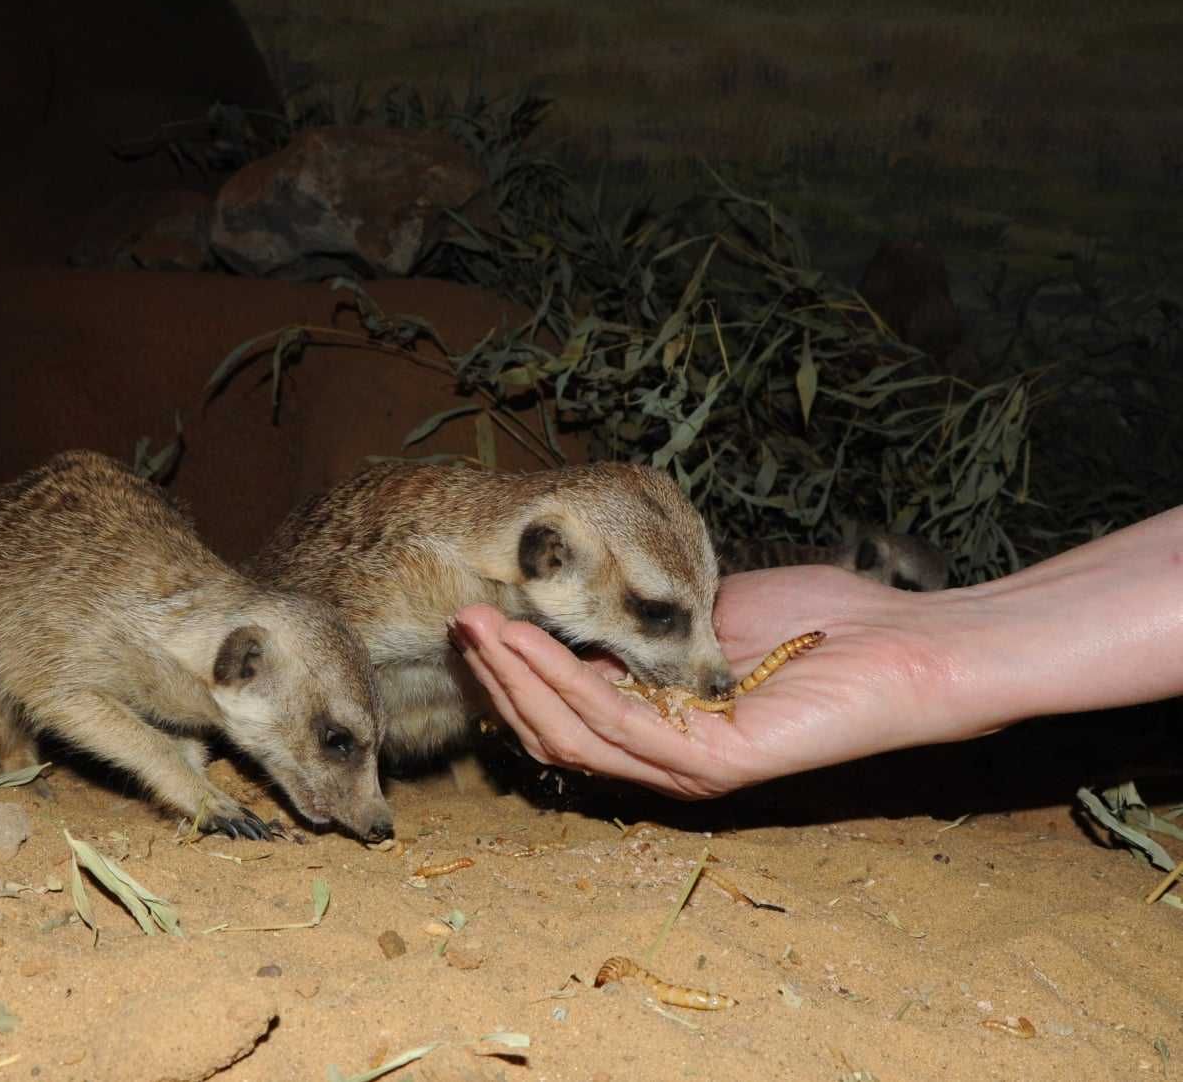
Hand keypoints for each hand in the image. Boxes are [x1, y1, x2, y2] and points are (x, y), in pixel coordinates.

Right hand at [452, 566, 974, 797]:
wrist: (913, 643)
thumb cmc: (825, 623)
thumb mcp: (709, 612)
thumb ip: (646, 621)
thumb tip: (578, 600)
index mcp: (666, 731)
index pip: (566, 720)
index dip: (512, 676)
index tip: (478, 620)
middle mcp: (670, 762)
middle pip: (553, 736)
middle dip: (497, 677)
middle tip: (458, 620)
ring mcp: (690, 770)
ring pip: (572, 737)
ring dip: (514, 679)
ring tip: (476, 626)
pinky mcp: (716, 765)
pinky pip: (618, 727)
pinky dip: (563, 683)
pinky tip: (530, 641)